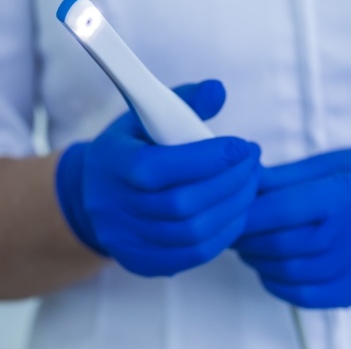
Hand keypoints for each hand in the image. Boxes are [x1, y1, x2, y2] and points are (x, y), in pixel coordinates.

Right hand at [56, 80, 260, 276]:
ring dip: (234, 207)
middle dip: (231, 182)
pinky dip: (225, 233)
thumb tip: (218, 91)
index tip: (242, 146)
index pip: (160, 168)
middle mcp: (115, 208)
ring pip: (194, 233)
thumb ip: (184, 101)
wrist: (95, 195)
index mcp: (112, 164)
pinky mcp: (144, 262)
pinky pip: (194, 254)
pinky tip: (238, 210)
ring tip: (251, 183)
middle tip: (253, 162)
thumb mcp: (146, 116)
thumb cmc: (131, 149)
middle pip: (183, 204)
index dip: (208, 158)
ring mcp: (128, 241)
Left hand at [234, 141, 350, 307]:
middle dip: (247, 239)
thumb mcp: (332, 162)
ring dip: (259, 262)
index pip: (283, 209)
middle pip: (283, 244)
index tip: (228, 212)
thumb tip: (243, 185)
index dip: (247, 214)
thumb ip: (286, 177)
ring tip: (249, 248)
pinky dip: (281, 285)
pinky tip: (272, 269)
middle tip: (232, 230)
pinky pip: (310, 297)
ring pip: (292, 274)